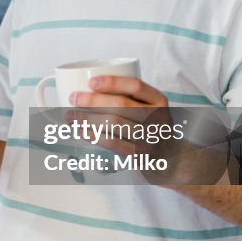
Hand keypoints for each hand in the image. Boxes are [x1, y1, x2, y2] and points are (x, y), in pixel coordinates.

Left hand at [66, 76, 228, 184]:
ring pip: (114, 123)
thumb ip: (129, 98)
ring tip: (70, 116)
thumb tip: (88, 88)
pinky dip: (93, 135)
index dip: (112, 82)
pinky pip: (112, 143)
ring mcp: (150, 138)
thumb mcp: (150, 108)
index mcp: (159, 101)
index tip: (91, 82)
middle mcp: (157, 118)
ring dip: (87, 119)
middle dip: (92, 100)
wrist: (171, 159)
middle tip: (73, 98)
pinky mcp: (140, 155)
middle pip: (121, 104)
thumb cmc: (151, 128)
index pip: (135, 86)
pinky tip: (80, 131)